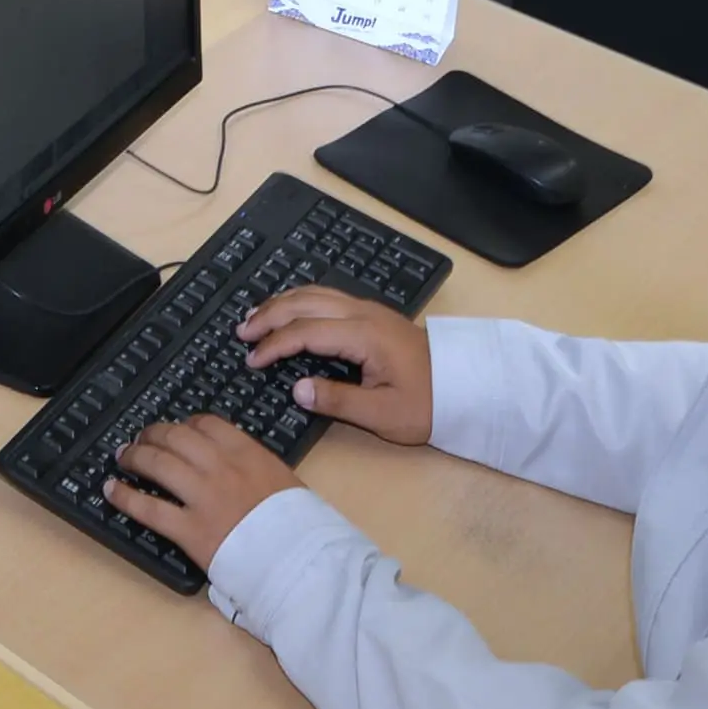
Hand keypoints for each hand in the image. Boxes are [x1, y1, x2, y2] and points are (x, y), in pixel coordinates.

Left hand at [102, 414, 304, 570]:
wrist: (301, 560)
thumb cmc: (302, 526)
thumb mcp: (285, 481)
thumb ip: (256, 467)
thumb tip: (237, 464)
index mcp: (247, 453)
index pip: (207, 424)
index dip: (186, 425)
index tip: (178, 430)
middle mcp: (220, 467)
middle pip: (175, 438)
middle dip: (153, 435)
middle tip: (141, 439)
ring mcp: (202, 497)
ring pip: (158, 464)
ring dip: (135, 457)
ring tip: (123, 457)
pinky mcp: (189, 530)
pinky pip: (149, 508)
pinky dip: (125, 496)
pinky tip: (111, 490)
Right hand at [238, 285, 439, 440]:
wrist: (466, 388)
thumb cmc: (427, 405)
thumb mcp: (384, 414)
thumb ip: (337, 401)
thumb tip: (297, 389)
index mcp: (363, 335)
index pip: (306, 331)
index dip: (275, 345)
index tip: (252, 361)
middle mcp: (363, 314)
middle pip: (305, 302)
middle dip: (269, 315)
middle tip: (242, 333)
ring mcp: (369, 310)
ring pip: (315, 294)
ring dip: (282, 303)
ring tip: (256, 318)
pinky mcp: (373, 315)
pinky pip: (327, 297)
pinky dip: (300, 301)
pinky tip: (290, 311)